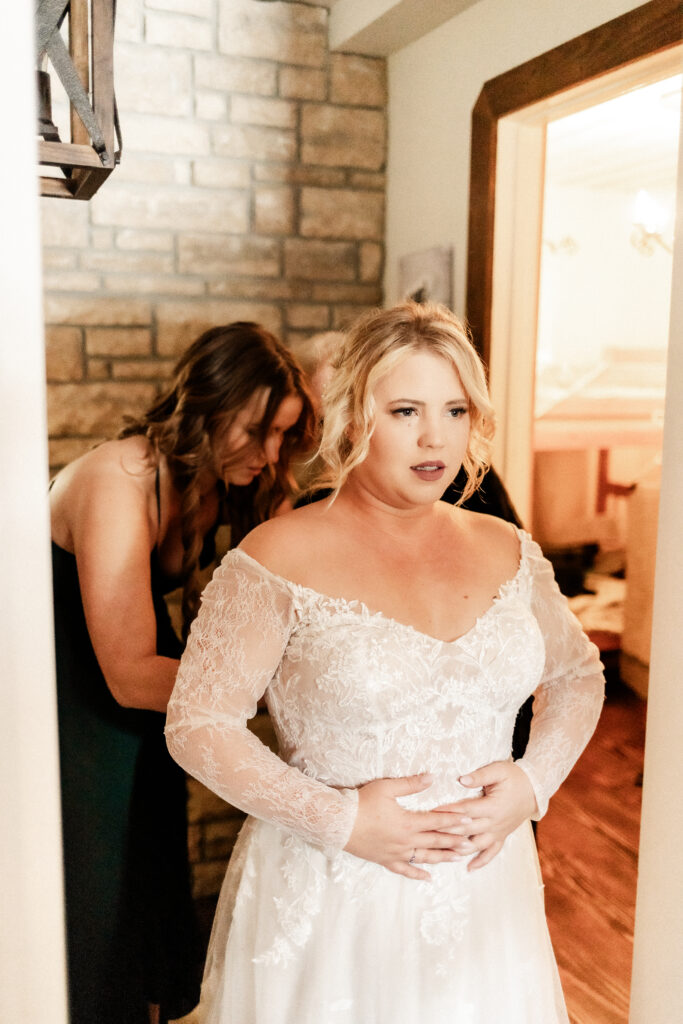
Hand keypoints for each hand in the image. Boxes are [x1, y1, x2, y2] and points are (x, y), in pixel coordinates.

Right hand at [343, 774, 464, 880]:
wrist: (339, 823)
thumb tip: (432, 777)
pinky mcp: (385, 860)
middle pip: (435, 841)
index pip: (437, 821)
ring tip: (458, 858)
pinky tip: (429, 878)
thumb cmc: (362, 803)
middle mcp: (405, 841)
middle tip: (472, 842)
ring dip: (442, 857)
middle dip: (455, 841)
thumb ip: (411, 784)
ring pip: (425, 857)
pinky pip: (405, 870)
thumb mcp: (387, 788)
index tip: (469, 820)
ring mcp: (396, 853)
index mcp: (408, 822)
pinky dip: (418, 874)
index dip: (454, 820)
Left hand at [434, 761, 536, 871]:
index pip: (467, 810)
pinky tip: (469, 868)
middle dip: (448, 832)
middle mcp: (495, 822)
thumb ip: (480, 776)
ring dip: (460, 849)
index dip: (449, 811)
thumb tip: (461, 780)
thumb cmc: (514, 777)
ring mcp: (499, 832)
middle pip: (468, 829)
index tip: (432, 812)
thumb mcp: (498, 770)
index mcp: (493, 806)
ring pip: (477, 845)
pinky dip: (481, 861)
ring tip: (443, 853)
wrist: (534, 789)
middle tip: (429, 834)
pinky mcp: (502, 836)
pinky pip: (492, 853)